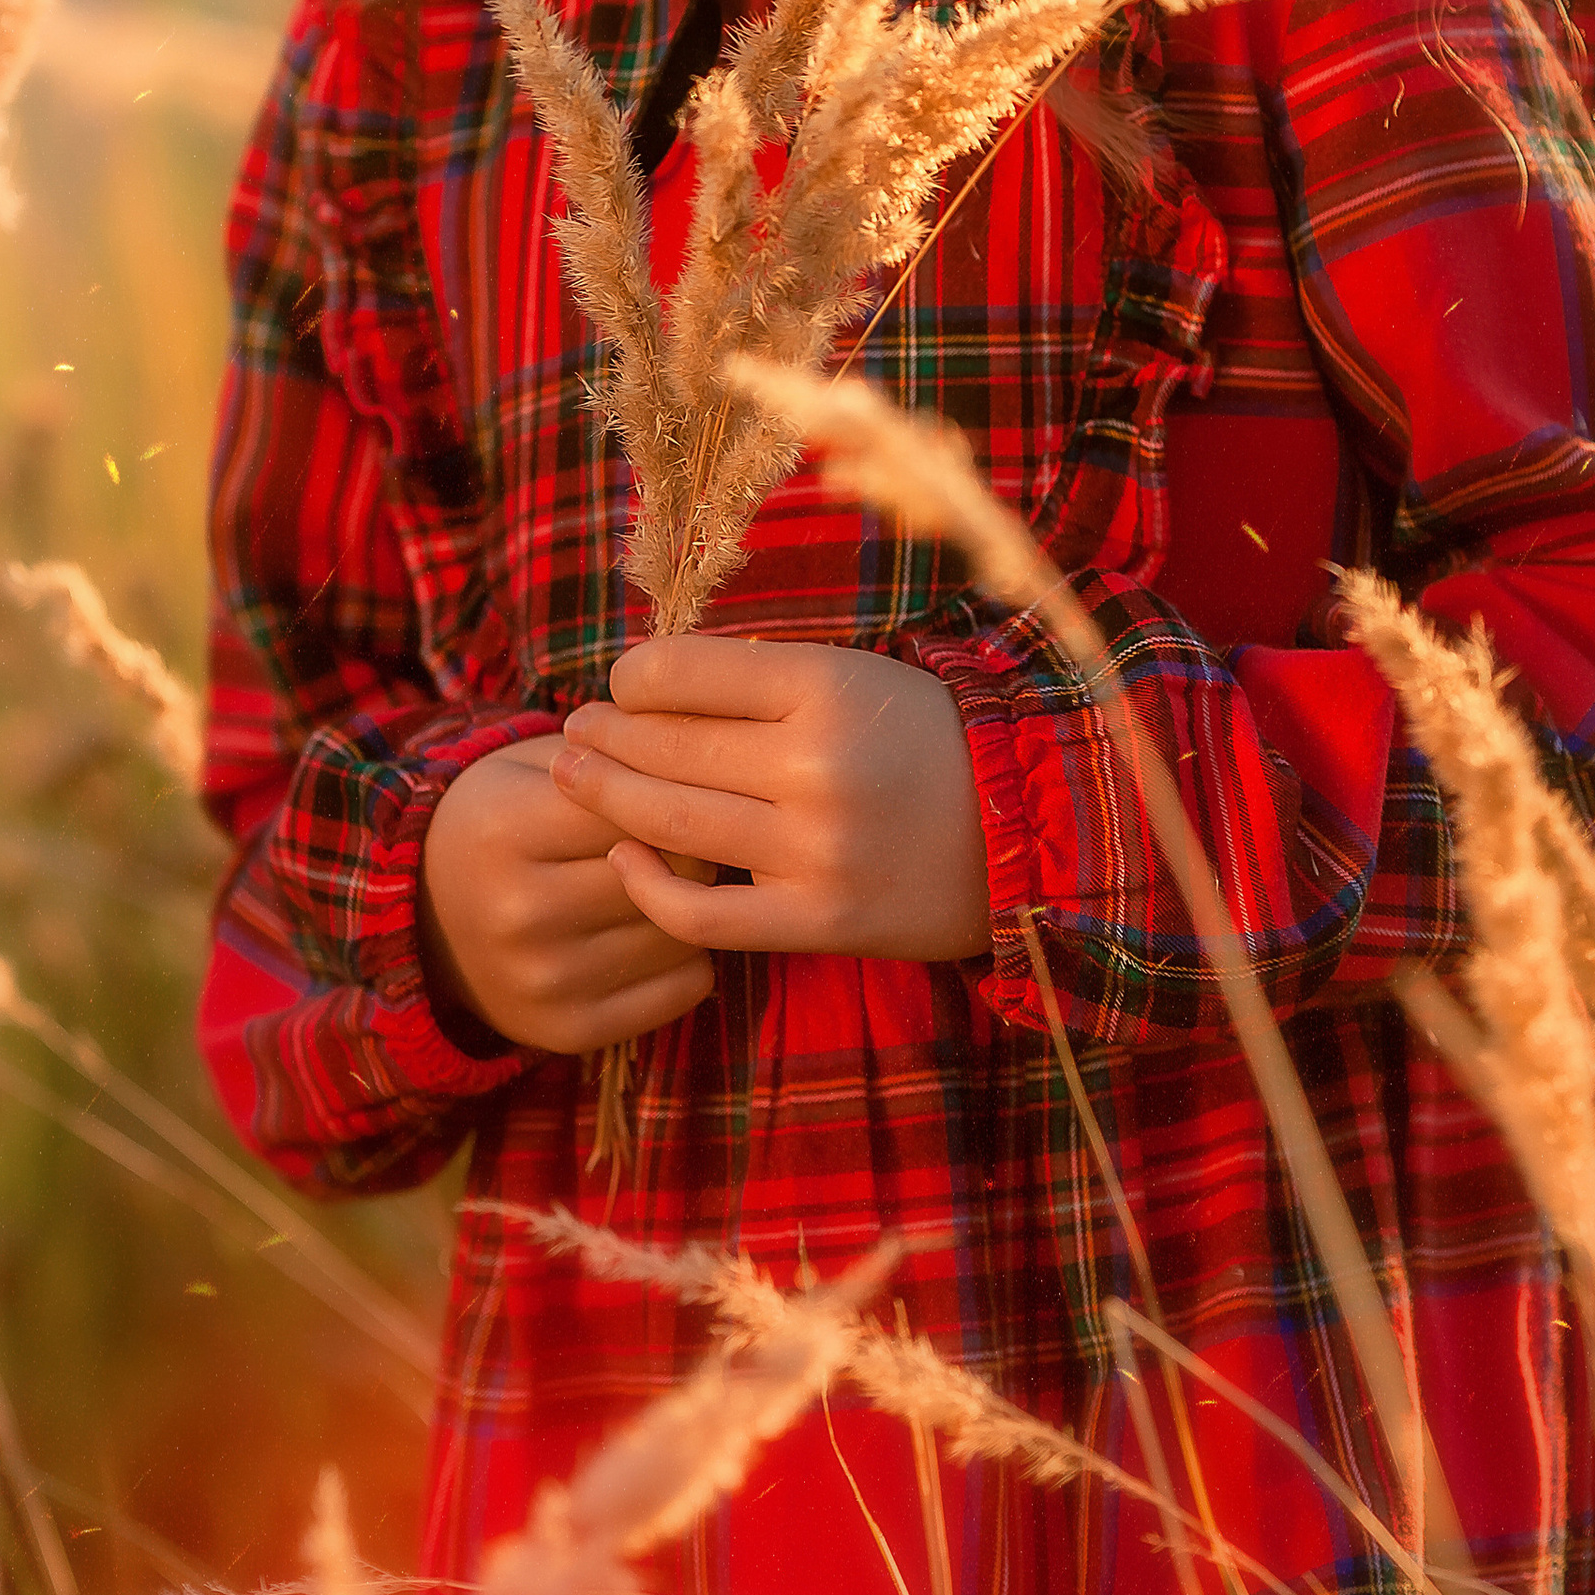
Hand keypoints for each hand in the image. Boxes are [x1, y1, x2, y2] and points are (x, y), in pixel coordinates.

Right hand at [417, 736, 717, 1056]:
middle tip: (696, 831)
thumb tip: (698, 762)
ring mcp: (544, 980)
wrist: (429, 915)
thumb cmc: (502, 819)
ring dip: (693, 904)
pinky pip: (684, 987)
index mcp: (505, 828)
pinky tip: (659, 931)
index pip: (635, 805)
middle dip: (693, 847)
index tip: (681, 786)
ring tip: (672, 880)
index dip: (670, 792)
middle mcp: (519, 911)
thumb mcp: (535, 765)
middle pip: (666, 872)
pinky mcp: (570, 1030)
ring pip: (681, 932)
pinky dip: (688, 957)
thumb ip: (611, 756)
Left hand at [548, 636, 993, 964]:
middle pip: (666, 748)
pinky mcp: (817, 921)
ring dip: (604, 798)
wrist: (1025, 832)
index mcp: (825, 685)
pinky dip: (650, 887)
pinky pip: (704, 913)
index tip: (618, 685)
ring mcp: (813, 851)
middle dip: (602, 737)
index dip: (630, 678)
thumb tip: (648, 683)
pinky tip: (623, 859)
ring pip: (672, 824)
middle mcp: (814, 765)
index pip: (683, 673)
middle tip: (568, 729)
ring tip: (569, 777)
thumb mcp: (853, 677)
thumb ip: (761, 680)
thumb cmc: (924, 740)